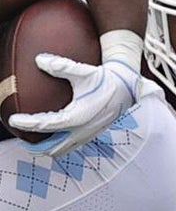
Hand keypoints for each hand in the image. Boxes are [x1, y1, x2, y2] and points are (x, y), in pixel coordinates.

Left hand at [8, 54, 139, 155]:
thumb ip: (61, 66)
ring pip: (61, 150)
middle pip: (51, 147)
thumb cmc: (105, 79)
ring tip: (34, 141)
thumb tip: (39, 59)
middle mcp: (82, 130)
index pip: (45, 124)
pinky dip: (58, 146)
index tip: (13, 120)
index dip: (27, 123)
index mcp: (78, 116)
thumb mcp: (84, 72)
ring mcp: (88, 135)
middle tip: (21, 134)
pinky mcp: (92, 135)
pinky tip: (53, 137)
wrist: (127, 87)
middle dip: (34, 145)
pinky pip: (70, 147)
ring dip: (46, 148)